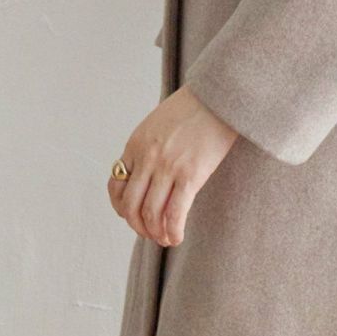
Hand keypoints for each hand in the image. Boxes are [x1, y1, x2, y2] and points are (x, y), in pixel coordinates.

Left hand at [107, 84, 238, 245]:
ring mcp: (167, 167)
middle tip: (149, 233)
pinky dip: (173, 231)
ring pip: (150, 214)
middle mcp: (147, 158)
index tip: (132, 215)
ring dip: (155, 233)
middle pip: (130, 205)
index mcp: (135, 144)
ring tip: (164, 239)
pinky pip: (175, 214)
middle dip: (137, 226)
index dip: (121, 207)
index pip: (116, 185)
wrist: (220, 96)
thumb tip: (149, 174)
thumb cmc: (195, 107)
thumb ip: (149, 147)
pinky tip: (177, 237)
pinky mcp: (191, 175)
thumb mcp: (158, 123)